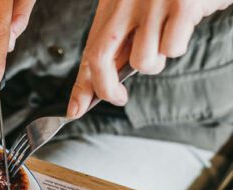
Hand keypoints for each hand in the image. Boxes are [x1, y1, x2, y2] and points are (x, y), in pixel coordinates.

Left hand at [67, 0, 232, 118]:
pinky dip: (178, 45)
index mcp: (111, 6)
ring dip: (155, 62)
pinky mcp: (181, 5)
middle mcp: (125, 3)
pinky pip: (172, 48)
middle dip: (106, 89)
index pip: (90, 50)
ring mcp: (152, 4)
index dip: (81, 85)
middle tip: (119, 98)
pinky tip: (183, 26)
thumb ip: (118, 44)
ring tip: (165, 38)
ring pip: (143, 61)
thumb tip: (100, 88)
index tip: (74, 110)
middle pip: (100, 59)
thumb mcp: (133, 13)